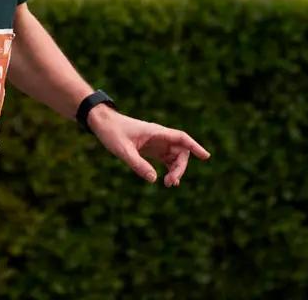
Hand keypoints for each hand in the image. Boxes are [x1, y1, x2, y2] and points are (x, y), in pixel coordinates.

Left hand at [88, 107, 210, 185]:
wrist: (101, 124)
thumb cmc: (112, 132)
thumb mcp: (123, 150)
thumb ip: (138, 164)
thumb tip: (154, 179)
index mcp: (156, 132)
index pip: (181, 138)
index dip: (195, 146)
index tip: (206, 156)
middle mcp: (159, 137)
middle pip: (180, 151)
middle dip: (180, 168)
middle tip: (171, 183)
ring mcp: (156, 143)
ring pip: (174, 157)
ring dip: (175, 170)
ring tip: (169, 184)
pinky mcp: (150, 149)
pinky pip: (166, 160)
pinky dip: (169, 170)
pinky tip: (168, 181)